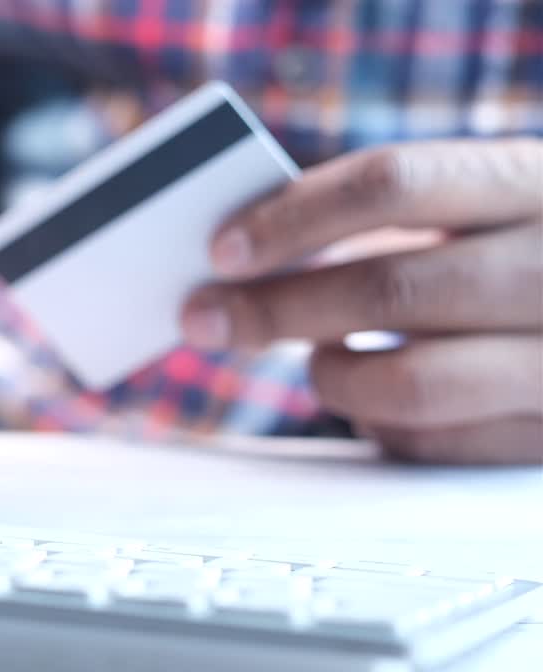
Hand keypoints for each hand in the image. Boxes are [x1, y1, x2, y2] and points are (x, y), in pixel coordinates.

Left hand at [180, 138, 541, 462]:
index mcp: (537, 183)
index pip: (397, 183)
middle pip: (386, 289)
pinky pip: (431, 446)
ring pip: (406, 383)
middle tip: (204, 317)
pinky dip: (377, 426)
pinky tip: (372, 399)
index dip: (295, 216)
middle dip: (273, 308)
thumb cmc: (529, 249)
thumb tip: (250, 255)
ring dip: (328, 374)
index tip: (221, 248)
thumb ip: (394, 217)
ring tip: (313, 359)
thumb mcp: (489, 206)